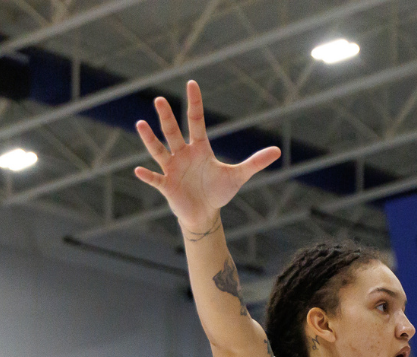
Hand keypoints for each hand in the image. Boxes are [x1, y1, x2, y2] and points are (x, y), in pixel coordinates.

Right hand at [131, 81, 281, 232]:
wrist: (204, 213)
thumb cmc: (218, 191)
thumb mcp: (238, 176)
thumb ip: (255, 162)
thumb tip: (277, 151)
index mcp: (199, 148)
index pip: (196, 120)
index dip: (195, 102)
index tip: (191, 83)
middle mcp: (183, 154)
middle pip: (173, 131)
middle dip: (166, 117)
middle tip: (159, 99)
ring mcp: (172, 169)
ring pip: (160, 150)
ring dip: (150, 139)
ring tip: (140, 124)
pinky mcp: (166, 186)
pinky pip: (155, 179)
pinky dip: (147, 176)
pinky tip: (139, 170)